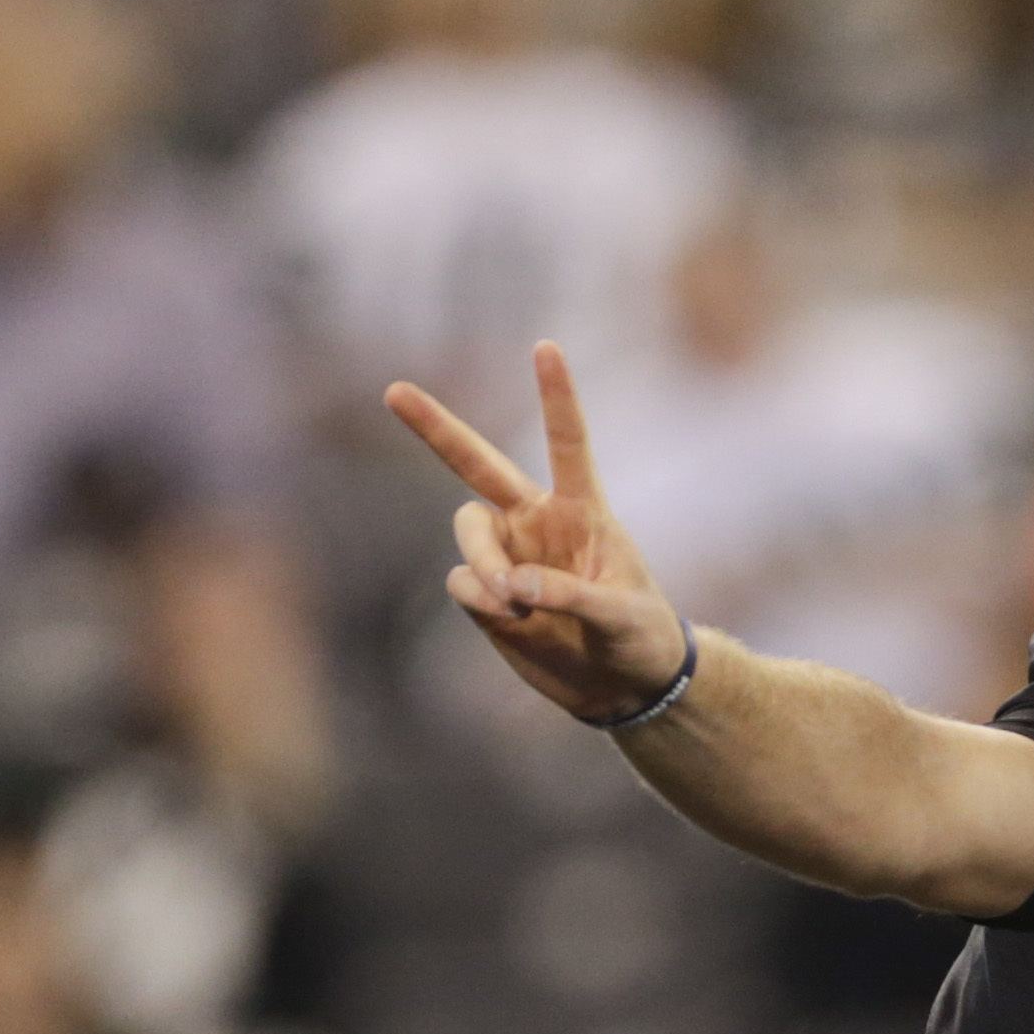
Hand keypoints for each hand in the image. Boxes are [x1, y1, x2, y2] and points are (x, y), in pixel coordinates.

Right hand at [390, 343, 695, 725]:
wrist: (621, 686)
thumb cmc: (639, 638)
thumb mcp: (621, 616)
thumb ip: (571, 594)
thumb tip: (512, 585)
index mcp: (581, 509)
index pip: (567, 442)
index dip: (556, 395)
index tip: (545, 347)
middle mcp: (535, 521)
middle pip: (476, 464)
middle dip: (435, 428)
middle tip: (394, 390)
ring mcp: (506, 555)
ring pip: (466, 531)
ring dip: (482, 561)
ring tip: (516, 603)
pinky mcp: (486, 593)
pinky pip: (463, 581)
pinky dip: (480, 597)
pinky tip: (513, 618)